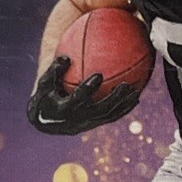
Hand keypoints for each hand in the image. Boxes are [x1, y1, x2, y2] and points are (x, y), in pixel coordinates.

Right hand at [26, 56, 140, 134]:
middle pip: (100, 110)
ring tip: (136, 91)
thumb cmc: (46, 95)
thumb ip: (54, 70)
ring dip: (124, 104)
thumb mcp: (45, 82)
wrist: (47, 120)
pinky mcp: (95, 124)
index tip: (98, 74)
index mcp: (64, 109)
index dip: (88, 88)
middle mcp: (78, 119)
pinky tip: (136, 98)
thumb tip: (65, 57)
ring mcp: (88, 124)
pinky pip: (112, 116)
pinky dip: (124, 108)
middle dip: (114, 98)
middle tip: (125, 85)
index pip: (78, 99)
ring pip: (109, 115)